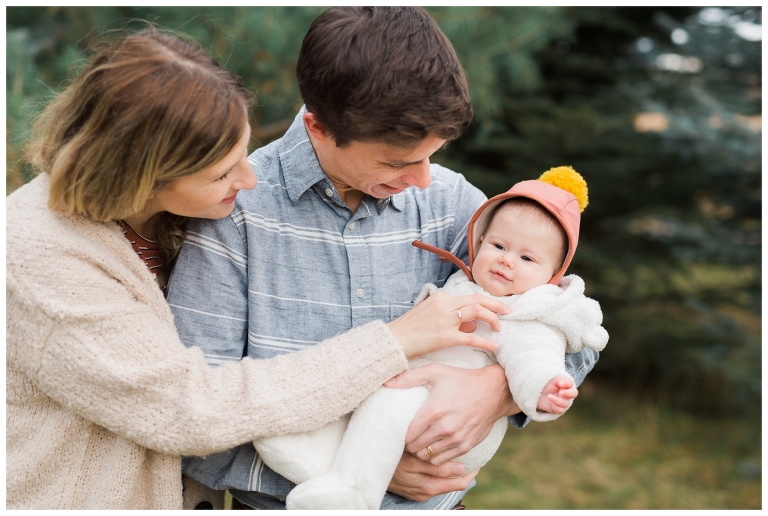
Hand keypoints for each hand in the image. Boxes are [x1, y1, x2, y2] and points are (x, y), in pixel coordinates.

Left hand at [385, 363, 518, 464]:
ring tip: (419, 444)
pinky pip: (443, 460)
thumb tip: (386, 382)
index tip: (401, 431)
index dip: (401, 435)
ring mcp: (456, 438)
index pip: (407, 435)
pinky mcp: (466, 445)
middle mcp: (444, 428)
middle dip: (409, 445)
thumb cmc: (461, 379)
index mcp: (433, 411)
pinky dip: (435, 457)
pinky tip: (434, 447)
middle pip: (416, 448)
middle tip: (408, 438)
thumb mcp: (435, 372)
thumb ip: (409, 377)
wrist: (493, 390)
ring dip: (421, 452)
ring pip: (428, 457)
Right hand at [387, 292, 511, 358]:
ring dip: (493, 318)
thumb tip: (472, 324)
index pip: (470, 297)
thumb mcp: (430, 316)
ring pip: (477, 312)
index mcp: (441, 298)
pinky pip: (471, 337)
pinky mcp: (444, 336)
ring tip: (501, 328)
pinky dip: (485, 341)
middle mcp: (445, 304)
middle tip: (510, 311)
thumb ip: (452, 318)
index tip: (498, 306)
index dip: (487, 301)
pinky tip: (495, 346)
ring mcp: (445, 319)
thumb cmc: (409, 330)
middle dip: (497, 305)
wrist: (392, 340)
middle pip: (478, 300)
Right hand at [387, 451, 478, 501]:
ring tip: (461, 456)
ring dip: (454, 472)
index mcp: (428, 486)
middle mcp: (426, 492)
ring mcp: (420, 492)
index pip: (460, 482)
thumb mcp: (412, 462)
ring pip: (445, 483)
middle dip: (466, 471)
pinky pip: (435, 483)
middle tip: (474, 456)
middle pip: (455, 484)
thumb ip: (436, 467)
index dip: (472, 471)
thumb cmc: (391, 459)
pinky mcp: (415, 491)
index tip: (479, 458)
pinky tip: (444, 462)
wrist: (369, 467)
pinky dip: (443, 474)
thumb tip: (461, 469)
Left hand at [536, 375, 577, 413]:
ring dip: (557, 400)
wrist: (540, 394)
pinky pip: (560, 410)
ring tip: (549, 396)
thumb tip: (562, 383)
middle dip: (568, 393)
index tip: (560, 383)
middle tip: (560, 392)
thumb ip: (559, 380)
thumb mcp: (553, 380)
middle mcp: (567, 394)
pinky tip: (550, 402)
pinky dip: (555, 406)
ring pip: (565, 403)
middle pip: (574, 393)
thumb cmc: (548, 385)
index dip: (567, 383)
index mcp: (567, 385)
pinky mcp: (558, 409)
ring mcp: (564, 402)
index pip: (571, 383)